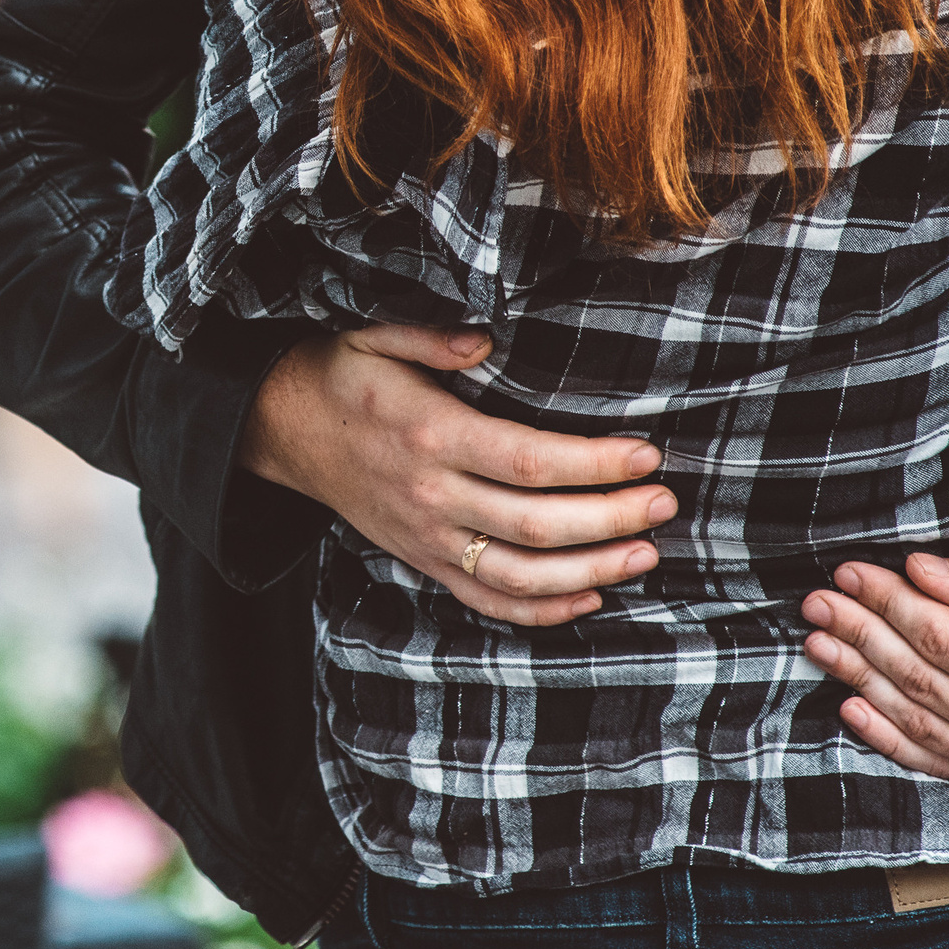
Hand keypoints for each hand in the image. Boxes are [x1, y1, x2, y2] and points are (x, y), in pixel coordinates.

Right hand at [241, 325, 673, 625]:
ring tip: (645, 554)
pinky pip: (486, 599)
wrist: (282, 431)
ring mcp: (426, 537)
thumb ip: (432, 340)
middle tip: (665, 503)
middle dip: (610, 518)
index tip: (647, 455)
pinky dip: (540, 610)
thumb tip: (486, 342)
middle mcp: (431, 495)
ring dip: (590, 571)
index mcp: (429, 434)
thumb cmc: (341, 377)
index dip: (594, 464)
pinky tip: (589, 597)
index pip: (528, 461)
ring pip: (520, 574)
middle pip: (536, 524)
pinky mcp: (423, 561)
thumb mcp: (374, 338)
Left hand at [802, 555, 948, 789]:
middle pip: (915, 678)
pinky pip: (939, 763)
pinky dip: (889, 737)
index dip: (884, 601)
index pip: (934, 637)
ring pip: (915, 720)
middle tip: (815, 603)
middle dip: (857, 634)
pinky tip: (852, 707)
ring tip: (817, 645)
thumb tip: (912, 569)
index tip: (846, 572)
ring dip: (858, 679)